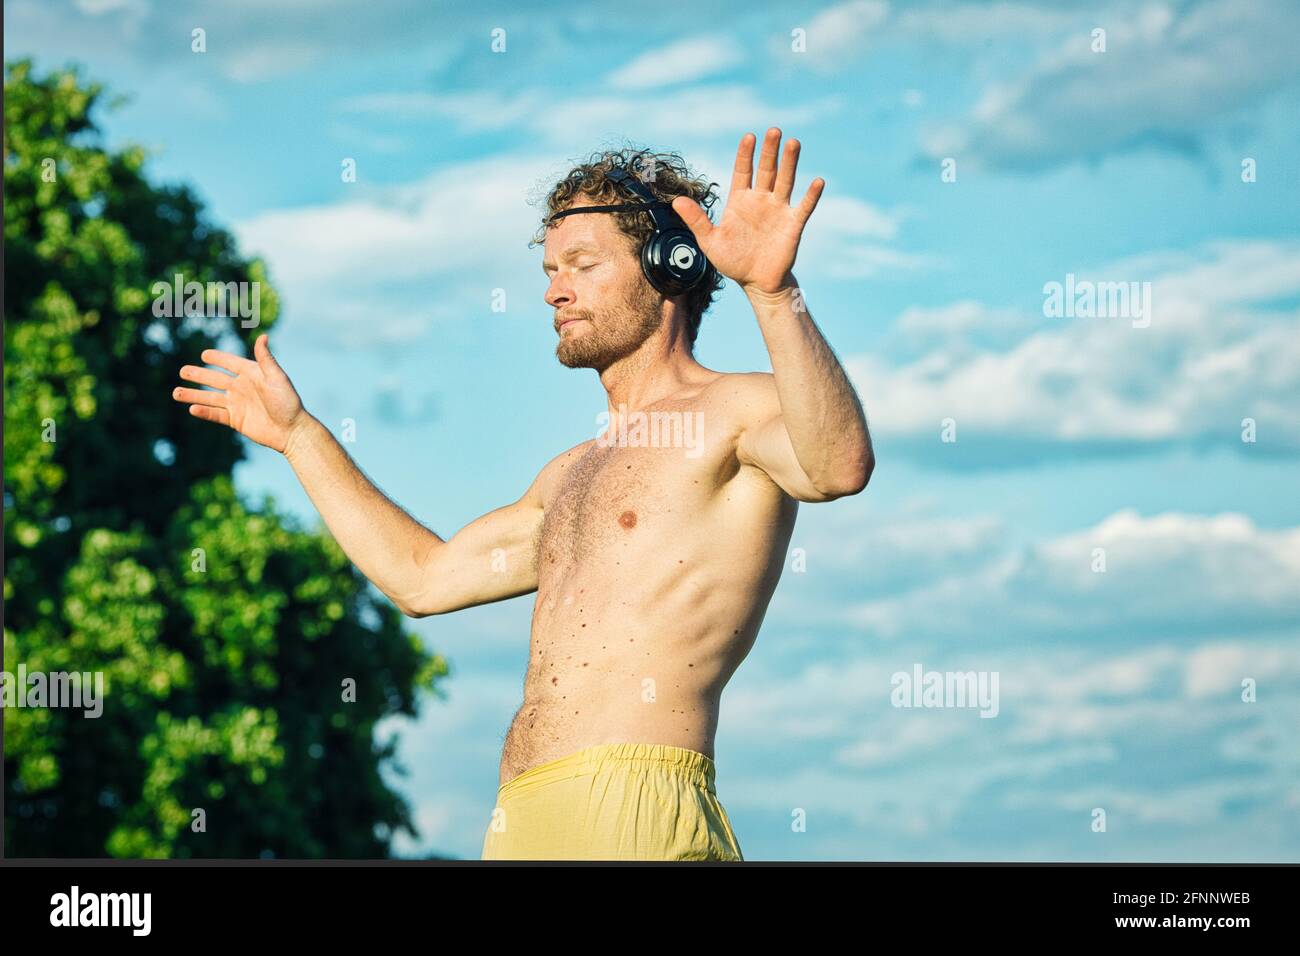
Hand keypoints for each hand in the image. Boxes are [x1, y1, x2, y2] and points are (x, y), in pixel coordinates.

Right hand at [173, 333, 307, 453]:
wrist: (292, 431)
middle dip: (199, 376)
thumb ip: (266, 359)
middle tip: (182, 371)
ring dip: (194, 395)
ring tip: (176, 393)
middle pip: (215, 380)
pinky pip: (216, 415)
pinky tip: (191, 409)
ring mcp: (238, 405)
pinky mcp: (236, 420)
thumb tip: (262, 336)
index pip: (230, 363)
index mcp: (252, 375)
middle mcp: (242, 388)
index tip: (204, 355)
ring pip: (211, 398)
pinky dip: (204, 412)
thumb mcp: (277, 378)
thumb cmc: (288, 402)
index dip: (218, 358)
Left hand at [670, 127, 824, 295]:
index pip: (744, 171)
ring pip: (785, 181)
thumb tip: (676, 202)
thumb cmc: (733, 261)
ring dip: (790, 163)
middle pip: (767, 170)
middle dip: (770, 151)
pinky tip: (818, 181)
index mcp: (741, 201)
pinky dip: (811, 195)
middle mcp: (761, 200)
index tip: (749, 137)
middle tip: (774, 131)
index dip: (746, 154)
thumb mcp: (710, 241)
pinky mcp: (793, 224)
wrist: (756, 283)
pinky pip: (804, 207)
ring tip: (793, 143)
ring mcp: (779, 210)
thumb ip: (697, 220)